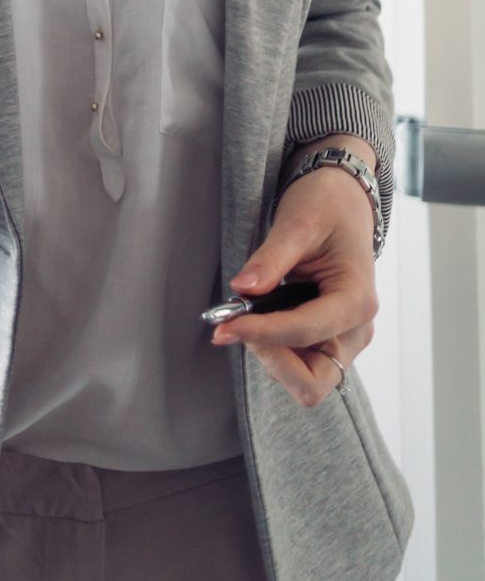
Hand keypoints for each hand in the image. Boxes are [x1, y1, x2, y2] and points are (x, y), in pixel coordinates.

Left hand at [213, 146, 378, 407]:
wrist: (343, 200)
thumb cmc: (327, 205)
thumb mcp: (297, 222)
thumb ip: (271, 259)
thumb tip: (243, 289)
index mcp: (356, 300)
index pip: (305, 331)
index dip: (261, 333)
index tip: (224, 325)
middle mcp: (356, 329)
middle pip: (313, 380)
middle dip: (271, 360)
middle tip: (237, 326)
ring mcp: (344, 337)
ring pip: (305, 377)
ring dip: (269, 354)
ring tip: (244, 315)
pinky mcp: (328, 336)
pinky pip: (299, 360)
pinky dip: (273, 347)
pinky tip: (256, 316)